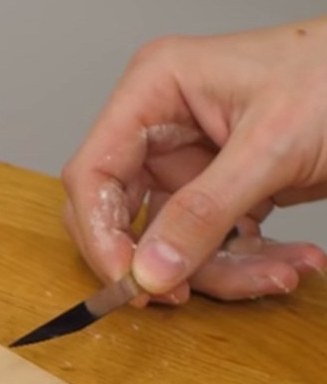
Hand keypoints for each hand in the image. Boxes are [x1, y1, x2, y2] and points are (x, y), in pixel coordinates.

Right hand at [62, 17, 326, 304]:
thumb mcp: (273, 147)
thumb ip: (205, 212)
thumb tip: (148, 270)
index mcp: (154, 90)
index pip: (93, 174)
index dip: (101, 234)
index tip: (130, 282)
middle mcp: (160, 125)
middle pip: (121, 216)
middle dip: (160, 260)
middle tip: (183, 294)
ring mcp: (187, 160)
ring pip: (168, 242)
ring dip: (222, 270)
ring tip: (282, 272)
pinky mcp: (217, 189)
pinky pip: (208, 243)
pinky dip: (246, 262)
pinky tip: (290, 261)